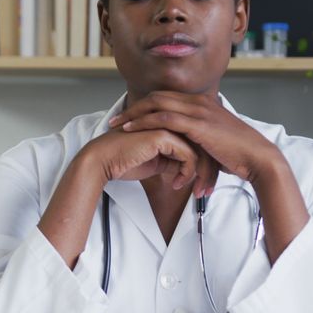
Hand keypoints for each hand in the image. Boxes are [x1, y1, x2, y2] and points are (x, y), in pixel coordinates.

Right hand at [83, 127, 205, 190]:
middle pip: (204, 145)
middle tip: (205, 191)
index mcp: (171, 125)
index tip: (205, 185)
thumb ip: (174, 161)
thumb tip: (188, 170)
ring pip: (199, 150)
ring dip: (200, 175)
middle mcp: (172, 122)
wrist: (104, 159)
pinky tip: (176, 183)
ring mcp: (168, 126)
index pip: (199, 143)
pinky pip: (188, 155)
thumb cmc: (125, 160)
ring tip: (195, 190)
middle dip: (208, 171)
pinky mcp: (163, 135)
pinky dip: (187, 173)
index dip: (205, 165)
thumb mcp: (158, 162)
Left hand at [107, 91, 278, 190]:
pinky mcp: (198, 124)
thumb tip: (189, 149)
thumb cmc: (239, 154)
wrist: (257, 158)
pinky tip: (130, 130)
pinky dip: (144, 122)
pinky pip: (163, 119)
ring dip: (133, 115)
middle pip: (157, 97)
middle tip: (115, 120)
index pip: (167, 98)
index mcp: (203, 104)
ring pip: (157, 105)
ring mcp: (198, 110)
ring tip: (116, 126)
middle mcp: (199, 102)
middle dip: (133, 108)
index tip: (129, 117)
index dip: (145, 106)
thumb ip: (200, 140)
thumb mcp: (216, 141)